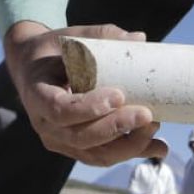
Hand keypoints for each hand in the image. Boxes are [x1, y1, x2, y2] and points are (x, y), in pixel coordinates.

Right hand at [3, 20, 158, 165]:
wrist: (35, 68)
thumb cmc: (54, 51)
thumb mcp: (70, 38)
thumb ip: (102, 37)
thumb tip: (140, 39)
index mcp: (37, 95)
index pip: (59, 110)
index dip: (88, 108)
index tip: (118, 96)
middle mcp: (45, 125)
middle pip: (80, 137)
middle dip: (117, 128)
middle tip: (147, 114)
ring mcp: (60, 141)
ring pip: (95, 154)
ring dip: (129, 145)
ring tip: (154, 127)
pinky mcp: (76, 148)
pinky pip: (104, 156)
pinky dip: (132, 152)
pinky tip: (158, 148)